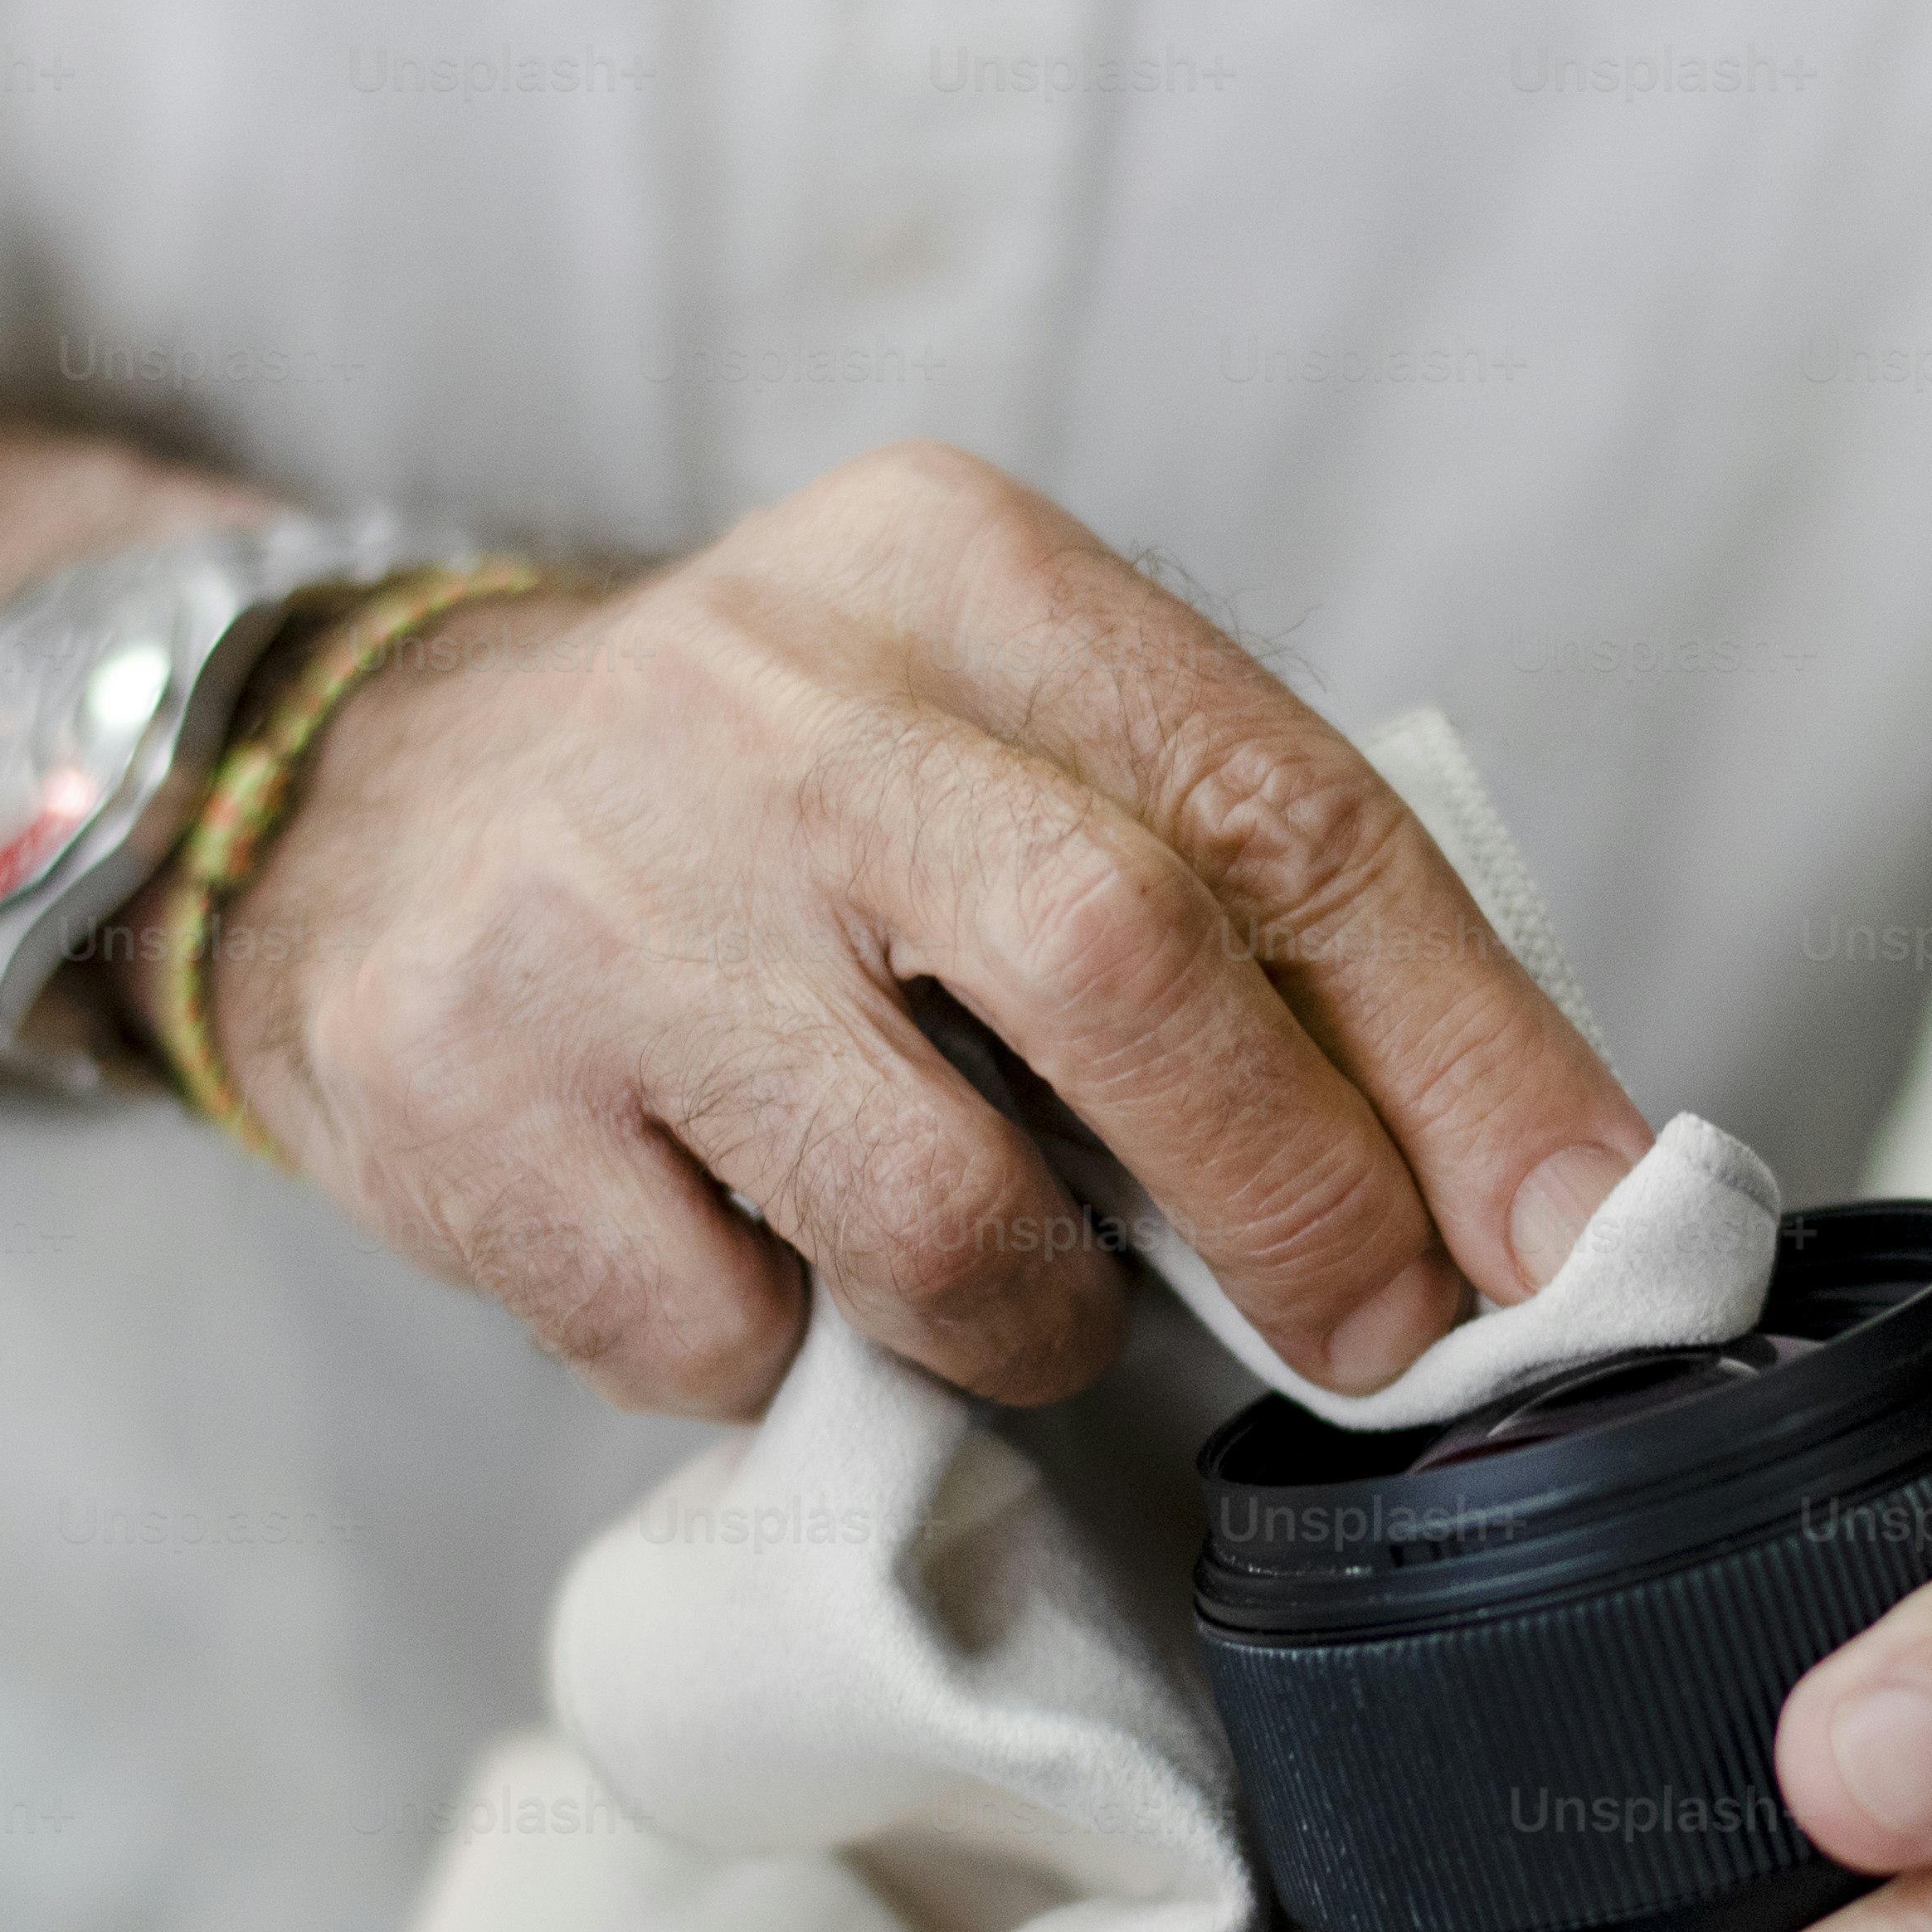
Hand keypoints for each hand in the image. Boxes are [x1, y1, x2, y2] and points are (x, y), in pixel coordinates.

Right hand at [158, 442, 1650, 1416]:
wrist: (352, 802)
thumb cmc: (768, 819)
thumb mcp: (993, 740)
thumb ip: (1231, 900)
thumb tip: (1537, 1186)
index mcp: (953, 570)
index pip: (1285, 812)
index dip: (1469, 1052)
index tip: (1578, 1228)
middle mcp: (770, 700)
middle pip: (1131, 970)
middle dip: (1307, 1202)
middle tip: (1374, 1342)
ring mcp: (596, 902)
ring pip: (945, 1217)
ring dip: (1040, 1323)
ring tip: (1012, 1298)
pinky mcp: (459, 1096)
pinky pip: (729, 1339)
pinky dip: (794, 1361)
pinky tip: (757, 1265)